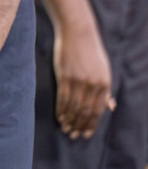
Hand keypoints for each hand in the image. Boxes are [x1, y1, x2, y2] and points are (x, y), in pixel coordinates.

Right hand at [53, 20, 113, 139]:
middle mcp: (93, 84)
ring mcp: (78, 81)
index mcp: (105, 83)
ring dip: (69, 120)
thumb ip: (106, 90)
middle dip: (80, 125)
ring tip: (65, 128)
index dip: (92, 123)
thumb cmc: (91, 51)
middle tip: (74, 135)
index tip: (86, 133)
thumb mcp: (104, 70)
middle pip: (85, 111)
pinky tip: (59, 116)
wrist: (78, 33)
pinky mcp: (65, 76)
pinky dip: (61, 109)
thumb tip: (110, 107)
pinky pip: (63, 98)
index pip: (98, 110)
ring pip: (73, 107)